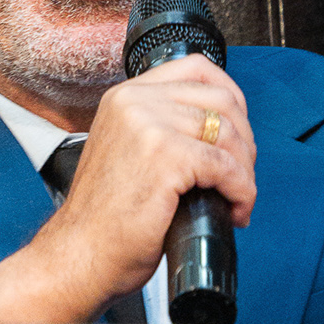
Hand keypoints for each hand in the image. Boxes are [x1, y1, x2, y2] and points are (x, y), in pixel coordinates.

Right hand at [0, 57, 255, 323]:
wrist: (79, 255)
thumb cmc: (105, 218)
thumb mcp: (128, 152)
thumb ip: (162, 129)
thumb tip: (221, 131)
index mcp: (125, 96)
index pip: (197, 68)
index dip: (231, 97)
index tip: (238, 131)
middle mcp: (135, 102)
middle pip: (221, 99)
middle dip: (243, 140)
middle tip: (240, 175)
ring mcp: (148, 127)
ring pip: (228, 133)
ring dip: (245, 170)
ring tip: (237, 198)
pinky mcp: (165, 158)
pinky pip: (226, 167)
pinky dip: (241, 190)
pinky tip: (234, 210)